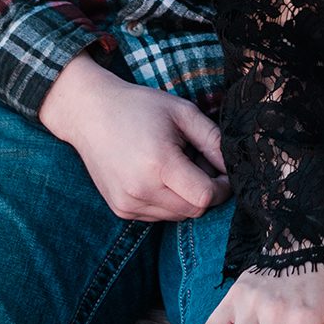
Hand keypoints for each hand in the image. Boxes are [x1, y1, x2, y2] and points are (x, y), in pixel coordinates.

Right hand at [39, 53, 228, 221]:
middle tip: (197, 161)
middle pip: (194, 210)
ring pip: (177, 216)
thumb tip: (234, 165)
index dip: (222, 187)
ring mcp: (128, 204)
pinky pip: (158, 216)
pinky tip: (157, 174)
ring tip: (176, 165)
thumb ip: (213, 140)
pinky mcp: (121, 210)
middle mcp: (141, 191)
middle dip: (205, 191)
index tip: (222, 169)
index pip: (205, 197)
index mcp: (158, 165)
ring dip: (186, 197)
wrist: (90, 113)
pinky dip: (167, 200)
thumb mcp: (183, 112)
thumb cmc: (139, 107)